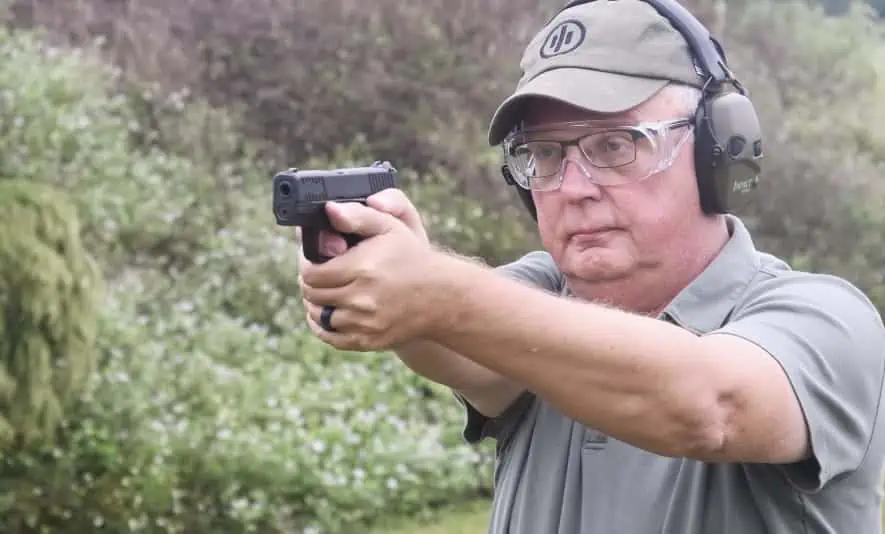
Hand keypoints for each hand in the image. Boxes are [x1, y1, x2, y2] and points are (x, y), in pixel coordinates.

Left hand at [297, 189, 447, 350]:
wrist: (440, 297)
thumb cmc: (412, 258)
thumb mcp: (390, 227)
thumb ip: (358, 215)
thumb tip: (329, 210)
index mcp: (362, 269)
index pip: (311, 273)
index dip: (306, 264)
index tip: (311, 259)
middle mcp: (361, 299)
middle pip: (312, 295)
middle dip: (310, 283)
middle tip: (316, 273)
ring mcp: (364, 323)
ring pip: (318, 316)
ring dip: (315, 303)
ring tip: (322, 291)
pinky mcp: (367, 341)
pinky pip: (331, 337)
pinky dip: (322, 326)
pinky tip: (326, 313)